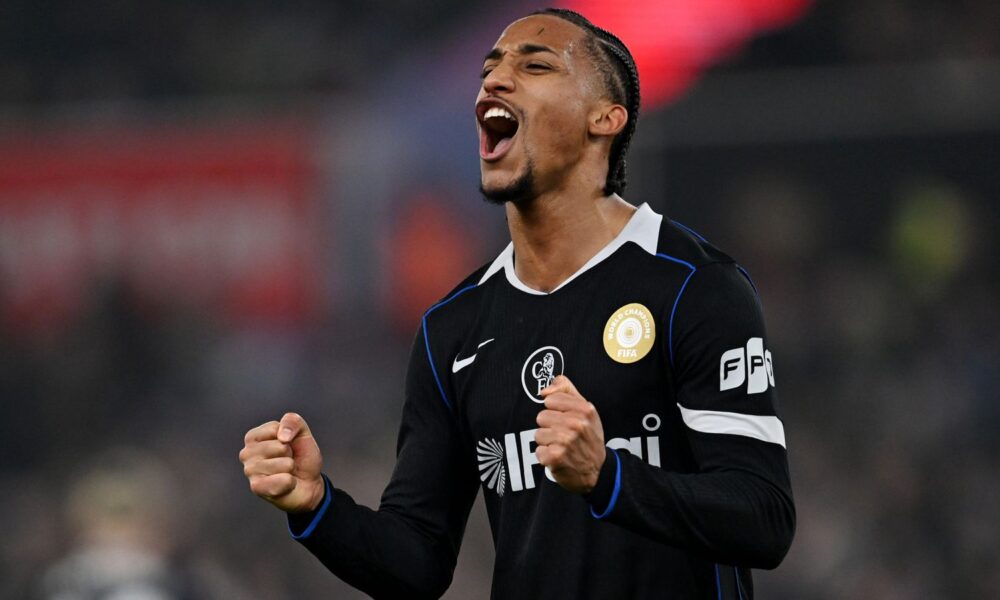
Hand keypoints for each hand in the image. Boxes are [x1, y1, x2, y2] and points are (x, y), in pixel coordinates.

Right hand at [240, 412, 324, 512]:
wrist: (308, 483)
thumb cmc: (300, 457)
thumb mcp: (301, 433)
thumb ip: (292, 421)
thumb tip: (282, 437)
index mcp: (253, 437)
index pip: (275, 428)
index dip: (289, 437)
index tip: (288, 445)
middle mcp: (246, 453)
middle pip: (281, 446)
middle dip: (290, 454)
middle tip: (288, 461)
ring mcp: (249, 471)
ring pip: (285, 464)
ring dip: (291, 469)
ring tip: (286, 472)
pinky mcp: (257, 488)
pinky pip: (284, 480)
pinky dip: (290, 482)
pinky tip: (284, 485)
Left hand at [535, 375, 605, 493]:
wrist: (598, 471)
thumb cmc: (589, 438)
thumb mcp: (586, 410)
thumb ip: (566, 390)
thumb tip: (545, 390)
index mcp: (584, 410)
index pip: (550, 400)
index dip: (555, 410)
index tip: (564, 418)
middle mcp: (576, 424)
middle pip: (541, 417)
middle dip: (550, 427)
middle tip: (563, 436)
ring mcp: (565, 441)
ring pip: (538, 434)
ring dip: (548, 442)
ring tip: (562, 447)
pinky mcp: (555, 457)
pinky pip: (538, 451)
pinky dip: (546, 456)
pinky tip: (559, 457)